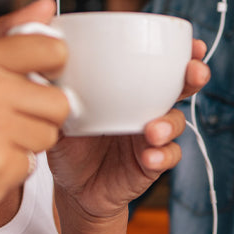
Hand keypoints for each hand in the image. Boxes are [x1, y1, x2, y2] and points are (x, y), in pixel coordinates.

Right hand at [0, 0, 70, 233]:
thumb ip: (8, 35)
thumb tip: (48, 5)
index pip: (52, 49)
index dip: (53, 68)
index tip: (35, 81)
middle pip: (59, 101)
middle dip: (40, 116)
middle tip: (3, 124)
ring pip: (50, 134)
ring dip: (28, 144)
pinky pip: (33, 164)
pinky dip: (14, 169)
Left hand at [47, 38, 209, 219]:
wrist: (73, 189)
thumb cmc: (71, 143)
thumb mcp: (60, 113)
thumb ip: (54, 90)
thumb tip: (39, 60)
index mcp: (132, 90)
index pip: (161, 65)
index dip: (182, 53)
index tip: (194, 44)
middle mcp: (148, 108)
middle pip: (182, 87)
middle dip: (194, 77)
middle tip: (194, 73)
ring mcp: (153, 137)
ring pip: (176, 122)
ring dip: (169, 123)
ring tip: (153, 131)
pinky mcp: (152, 163)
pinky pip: (167, 157)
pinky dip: (162, 155)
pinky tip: (150, 157)